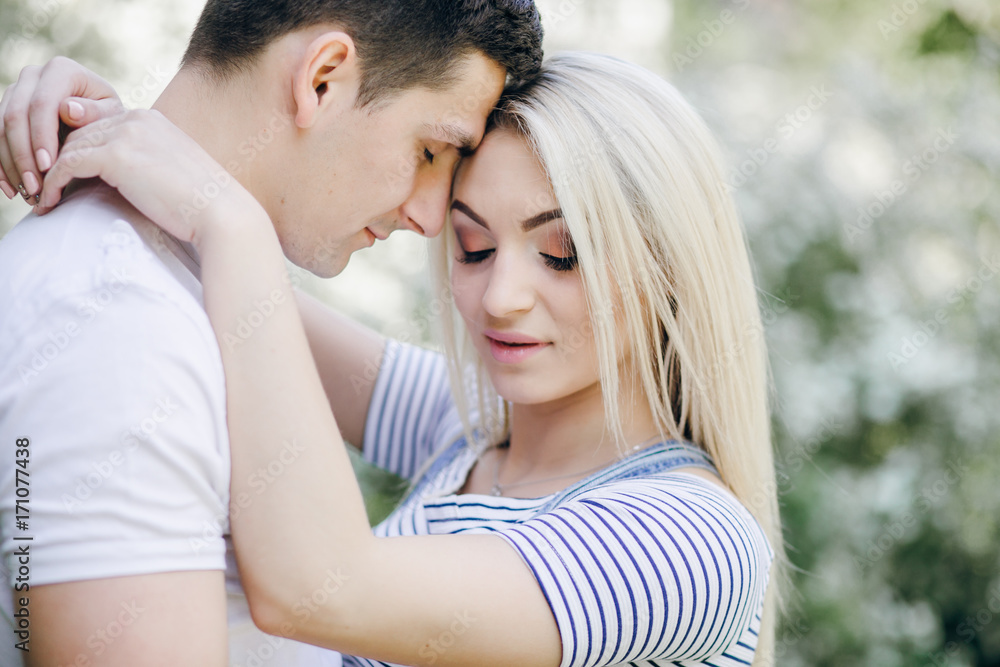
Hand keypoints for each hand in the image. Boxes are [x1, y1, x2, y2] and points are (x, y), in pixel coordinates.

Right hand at [0, 56, 123, 202]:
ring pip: (0, 128)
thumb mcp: (112, 116)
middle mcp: (33, 75)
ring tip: (28, 194)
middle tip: (36, 188)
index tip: (48, 167)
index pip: (42, 104)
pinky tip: (12, 189)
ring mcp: (16, 90)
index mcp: (61, 71)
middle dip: (23, 156)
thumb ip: (94, 112)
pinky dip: (1, 165)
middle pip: (15, 116)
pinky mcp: (6, 108)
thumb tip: (68, 109)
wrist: (99, 118)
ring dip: (11, 165)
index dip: (41, 137)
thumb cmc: (109, 118)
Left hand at [40, 109, 264, 247]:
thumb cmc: (204, 205)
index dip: (80, 154)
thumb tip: (127, 181)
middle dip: (58, 160)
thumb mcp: (173, 174)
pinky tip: (48, 203)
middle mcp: (138, 119)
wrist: (223, 215)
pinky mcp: (116, 157)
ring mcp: (127, 135)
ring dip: (49, 173)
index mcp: (152, 121)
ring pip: (68, 147)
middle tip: (46, 189)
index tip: (69, 181)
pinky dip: (52, 184)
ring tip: (42, 199)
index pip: (100, 128)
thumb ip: (146, 165)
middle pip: (80, 133)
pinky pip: (67, 165)